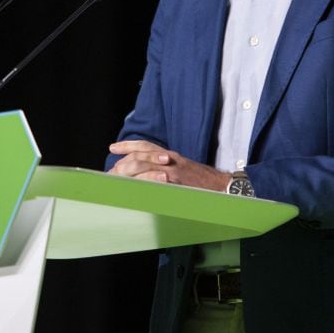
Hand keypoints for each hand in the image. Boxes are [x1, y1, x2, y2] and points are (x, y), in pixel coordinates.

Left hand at [108, 140, 230, 191]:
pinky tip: (131, 185)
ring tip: (115, 176)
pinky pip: (155, 179)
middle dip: (123, 160)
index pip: (145, 146)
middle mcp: (170, 159)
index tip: (114, 148)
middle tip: (111, 168)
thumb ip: (166, 169)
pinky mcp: (176, 181)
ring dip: (128, 171)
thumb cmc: (203, 182)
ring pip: (144, 164)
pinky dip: (142, 181)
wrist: (223, 186)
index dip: (128, 146)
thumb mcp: (183, 170)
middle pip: (140, 154)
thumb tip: (149, 175)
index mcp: (171, 156)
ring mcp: (173, 170)